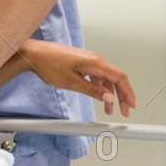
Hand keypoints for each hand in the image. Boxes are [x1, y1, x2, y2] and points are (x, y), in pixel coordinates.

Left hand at [17, 40, 135, 116]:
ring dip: (109, 94)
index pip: (120, 78)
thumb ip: (92, 90)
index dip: (128, 92)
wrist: (33, 55)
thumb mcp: (72, 82)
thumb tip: (109, 97)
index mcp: (95, 62)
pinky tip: (98, 97)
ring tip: (109, 110)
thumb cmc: (49, 64)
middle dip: (121, 96)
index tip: (132, 105)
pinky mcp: (81, 63)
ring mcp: (88, 60)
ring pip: (105, 79)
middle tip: (124, 111)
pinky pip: (96, 76)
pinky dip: (99, 88)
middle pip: (115, 79)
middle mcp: (94, 59)